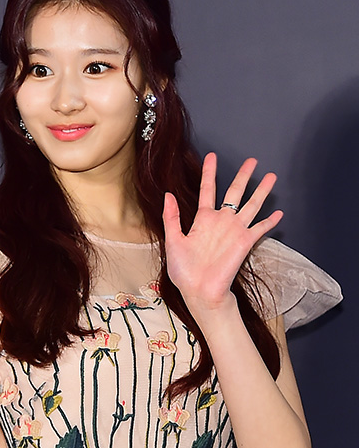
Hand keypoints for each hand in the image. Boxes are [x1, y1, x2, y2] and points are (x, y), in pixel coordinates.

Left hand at [162, 153, 282, 314]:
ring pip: (251, 205)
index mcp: (202, 220)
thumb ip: (171, 217)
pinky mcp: (245, 242)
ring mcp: (235, 231)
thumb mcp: (173, 240)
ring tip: (271, 176)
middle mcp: (221, 222)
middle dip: (243, 176)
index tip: (211, 156)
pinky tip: (279, 213)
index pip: (207, 190)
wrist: (199, 291)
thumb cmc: (184, 270)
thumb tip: (168, 194)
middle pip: (234, 192)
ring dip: (261, 191)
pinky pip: (260, 229)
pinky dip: (269, 221)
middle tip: (252, 160)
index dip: (209, 172)